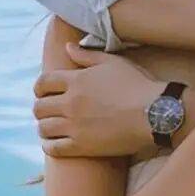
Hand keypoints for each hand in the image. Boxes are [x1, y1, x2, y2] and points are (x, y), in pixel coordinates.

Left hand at [32, 43, 163, 157]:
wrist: (154, 113)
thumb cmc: (137, 85)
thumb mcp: (114, 62)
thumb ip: (88, 55)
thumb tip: (68, 47)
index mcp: (76, 81)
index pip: (44, 82)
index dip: (40, 87)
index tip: (43, 91)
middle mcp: (70, 103)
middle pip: (39, 107)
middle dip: (42, 107)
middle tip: (49, 110)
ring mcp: (74, 126)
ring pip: (43, 128)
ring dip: (44, 127)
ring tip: (52, 127)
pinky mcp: (82, 146)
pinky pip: (53, 149)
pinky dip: (49, 145)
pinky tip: (54, 143)